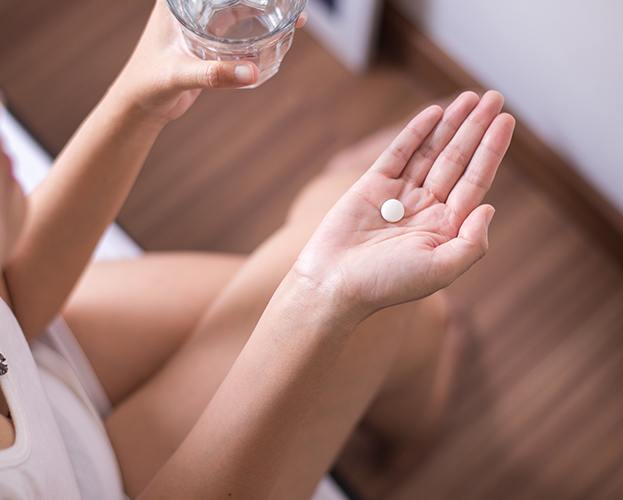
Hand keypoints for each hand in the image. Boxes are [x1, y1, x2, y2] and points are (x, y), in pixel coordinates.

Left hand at [109, 0, 305, 124]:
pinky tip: (276, 36)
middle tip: (290, 2)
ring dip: (264, 11)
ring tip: (292, 15)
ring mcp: (201, 24)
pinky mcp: (210, 43)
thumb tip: (253, 72)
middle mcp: (190, 7)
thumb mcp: (180, 75)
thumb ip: (213, 74)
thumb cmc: (148, 84)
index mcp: (178, 2)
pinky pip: (239, 31)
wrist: (141, 106)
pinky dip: (258, 32)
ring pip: (238, 9)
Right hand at [295, 91, 515, 317]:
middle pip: (457, 160)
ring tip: (470, 98)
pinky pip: (398, 153)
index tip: (507, 121)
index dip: (492, 150)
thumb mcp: (440, 270)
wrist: (335, 282)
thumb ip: (472, 242)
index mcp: (444, 227)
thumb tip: (489, 207)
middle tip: (494, 98)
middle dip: (476, 128)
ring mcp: (399, 195)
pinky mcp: (372, 185)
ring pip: (431, 152)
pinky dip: (415, 132)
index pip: (475, 181)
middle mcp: (426, 208)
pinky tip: (434, 114)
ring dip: (451, 124)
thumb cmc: (386, 283)